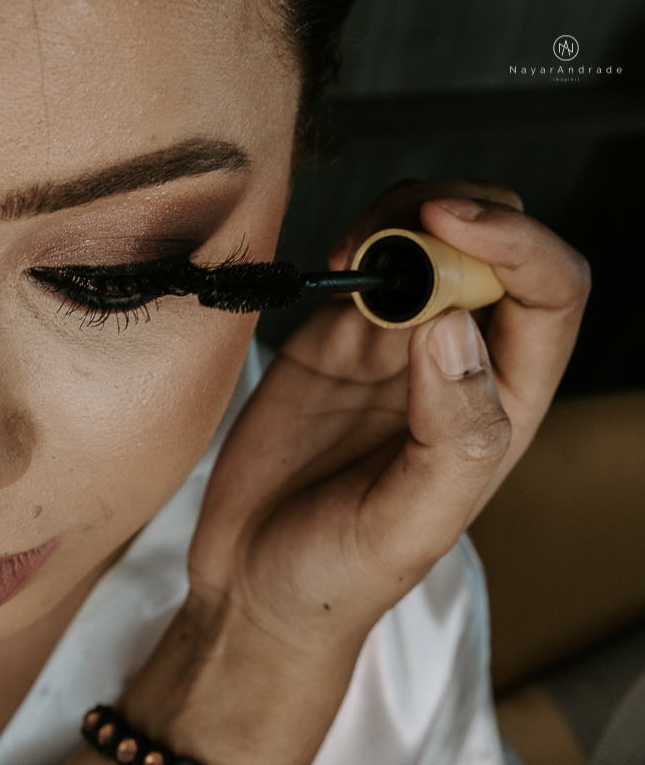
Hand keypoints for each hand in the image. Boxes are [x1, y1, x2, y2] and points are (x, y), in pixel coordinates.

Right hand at [115, 180, 590, 764]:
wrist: (250, 583)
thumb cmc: (336, 576)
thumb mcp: (406, 526)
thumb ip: (450, 434)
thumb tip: (454, 327)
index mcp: (499, 412)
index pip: (550, 298)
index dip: (518, 245)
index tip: (452, 226)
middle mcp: (456, 368)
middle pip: (498, 252)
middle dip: (463, 216)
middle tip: (404, 231)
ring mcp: (392, 348)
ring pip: (430, 241)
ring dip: (404, 217)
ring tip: (359, 249)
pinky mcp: (332, 338)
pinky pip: (362, 261)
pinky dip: (355, 237)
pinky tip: (334, 260)